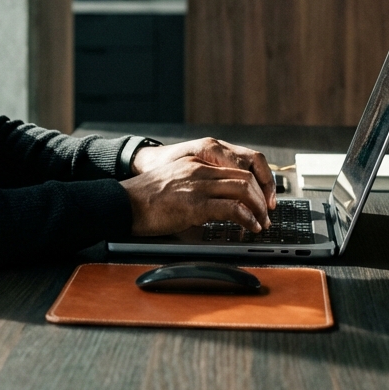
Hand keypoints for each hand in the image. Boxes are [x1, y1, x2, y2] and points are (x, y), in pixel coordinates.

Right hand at [131, 137, 276, 210]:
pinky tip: (249, 227)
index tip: (260, 199)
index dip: (255, 184)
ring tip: (261, 222)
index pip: (236, 167)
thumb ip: (194, 186)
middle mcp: (199, 169)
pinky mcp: (195, 205)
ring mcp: (197, 186)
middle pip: (245, 176)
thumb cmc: (144, 199)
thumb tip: (215, 207)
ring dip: (258, 208)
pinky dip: (247, 218)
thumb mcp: (173, 183)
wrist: (122, 204)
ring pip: (244, 189)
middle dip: (262, 197)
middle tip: (266, 214)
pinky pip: (232, 208)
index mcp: (195, 162)